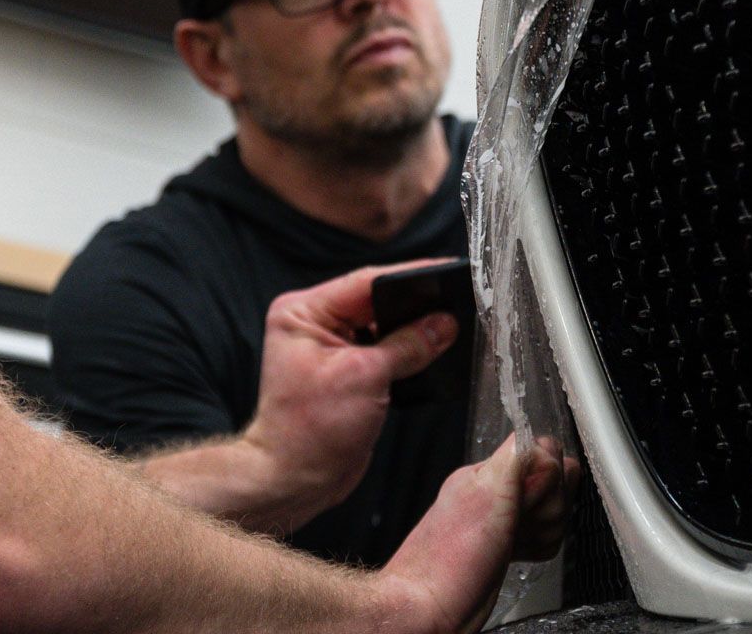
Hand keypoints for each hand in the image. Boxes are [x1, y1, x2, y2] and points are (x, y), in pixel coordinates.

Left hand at [239, 261, 459, 527]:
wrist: (295, 481)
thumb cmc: (309, 431)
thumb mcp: (365, 378)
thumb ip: (409, 345)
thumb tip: (444, 323)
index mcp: (304, 312)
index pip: (366, 282)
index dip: (411, 277)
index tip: (446, 271)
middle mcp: (314, 323)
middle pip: (377, 301)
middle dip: (416, 306)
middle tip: (455, 304)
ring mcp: (331, 347)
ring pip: (384, 325)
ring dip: (413, 332)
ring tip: (447, 331)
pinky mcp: (347, 370)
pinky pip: (385, 349)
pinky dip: (407, 352)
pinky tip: (430, 354)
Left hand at [377, 436, 580, 633]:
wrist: (430, 610)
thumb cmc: (447, 560)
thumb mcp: (488, 493)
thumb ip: (514, 458)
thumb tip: (535, 437)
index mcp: (490, 472)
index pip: (544, 452)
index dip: (548, 476)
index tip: (529, 498)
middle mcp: (498, 492)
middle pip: (554, 484)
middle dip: (549, 507)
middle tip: (520, 523)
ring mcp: (504, 520)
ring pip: (552, 512)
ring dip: (544, 530)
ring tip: (516, 542)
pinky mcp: (509, 546)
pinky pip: (544, 537)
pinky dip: (540, 547)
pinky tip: (519, 555)